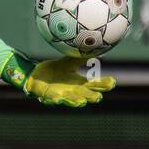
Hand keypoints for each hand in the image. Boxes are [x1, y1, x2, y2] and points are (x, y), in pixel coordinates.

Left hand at [0, 52, 115, 106]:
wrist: (36, 75)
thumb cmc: (55, 70)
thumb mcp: (69, 62)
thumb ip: (81, 57)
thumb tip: (95, 46)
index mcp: (79, 84)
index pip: (94, 85)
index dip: (103, 84)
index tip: (112, 81)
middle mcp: (73, 92)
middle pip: (85, 95)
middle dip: (91, 97)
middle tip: (98, 97)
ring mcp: (61, 95)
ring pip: (71, 100)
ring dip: (76, 102)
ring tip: (81, 102)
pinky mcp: (49, 96)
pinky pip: (53, 98)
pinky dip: (56, 99)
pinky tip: (58, 98)